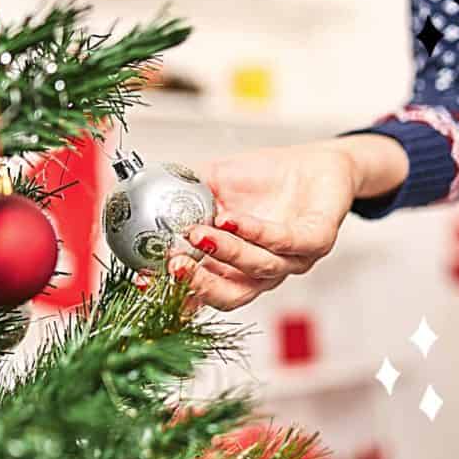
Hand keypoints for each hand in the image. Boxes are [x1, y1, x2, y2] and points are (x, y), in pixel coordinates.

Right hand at [167, 136, 407, 310]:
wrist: (319, 162)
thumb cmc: (266, 178)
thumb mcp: (215, 181)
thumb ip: (182, 193)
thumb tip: (138, 193)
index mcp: (237, 268)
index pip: (203, 293)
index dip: (175, 292)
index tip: (144, 280)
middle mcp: (264, 272)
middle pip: (231, 296)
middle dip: (199, 284)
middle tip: (172, 264)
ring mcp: (293, 261)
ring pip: (259, 268)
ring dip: (226, 252)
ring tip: (198, 231)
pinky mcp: (318, 241)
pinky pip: (286, 242)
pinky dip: (256, 232)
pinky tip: (231, 218)